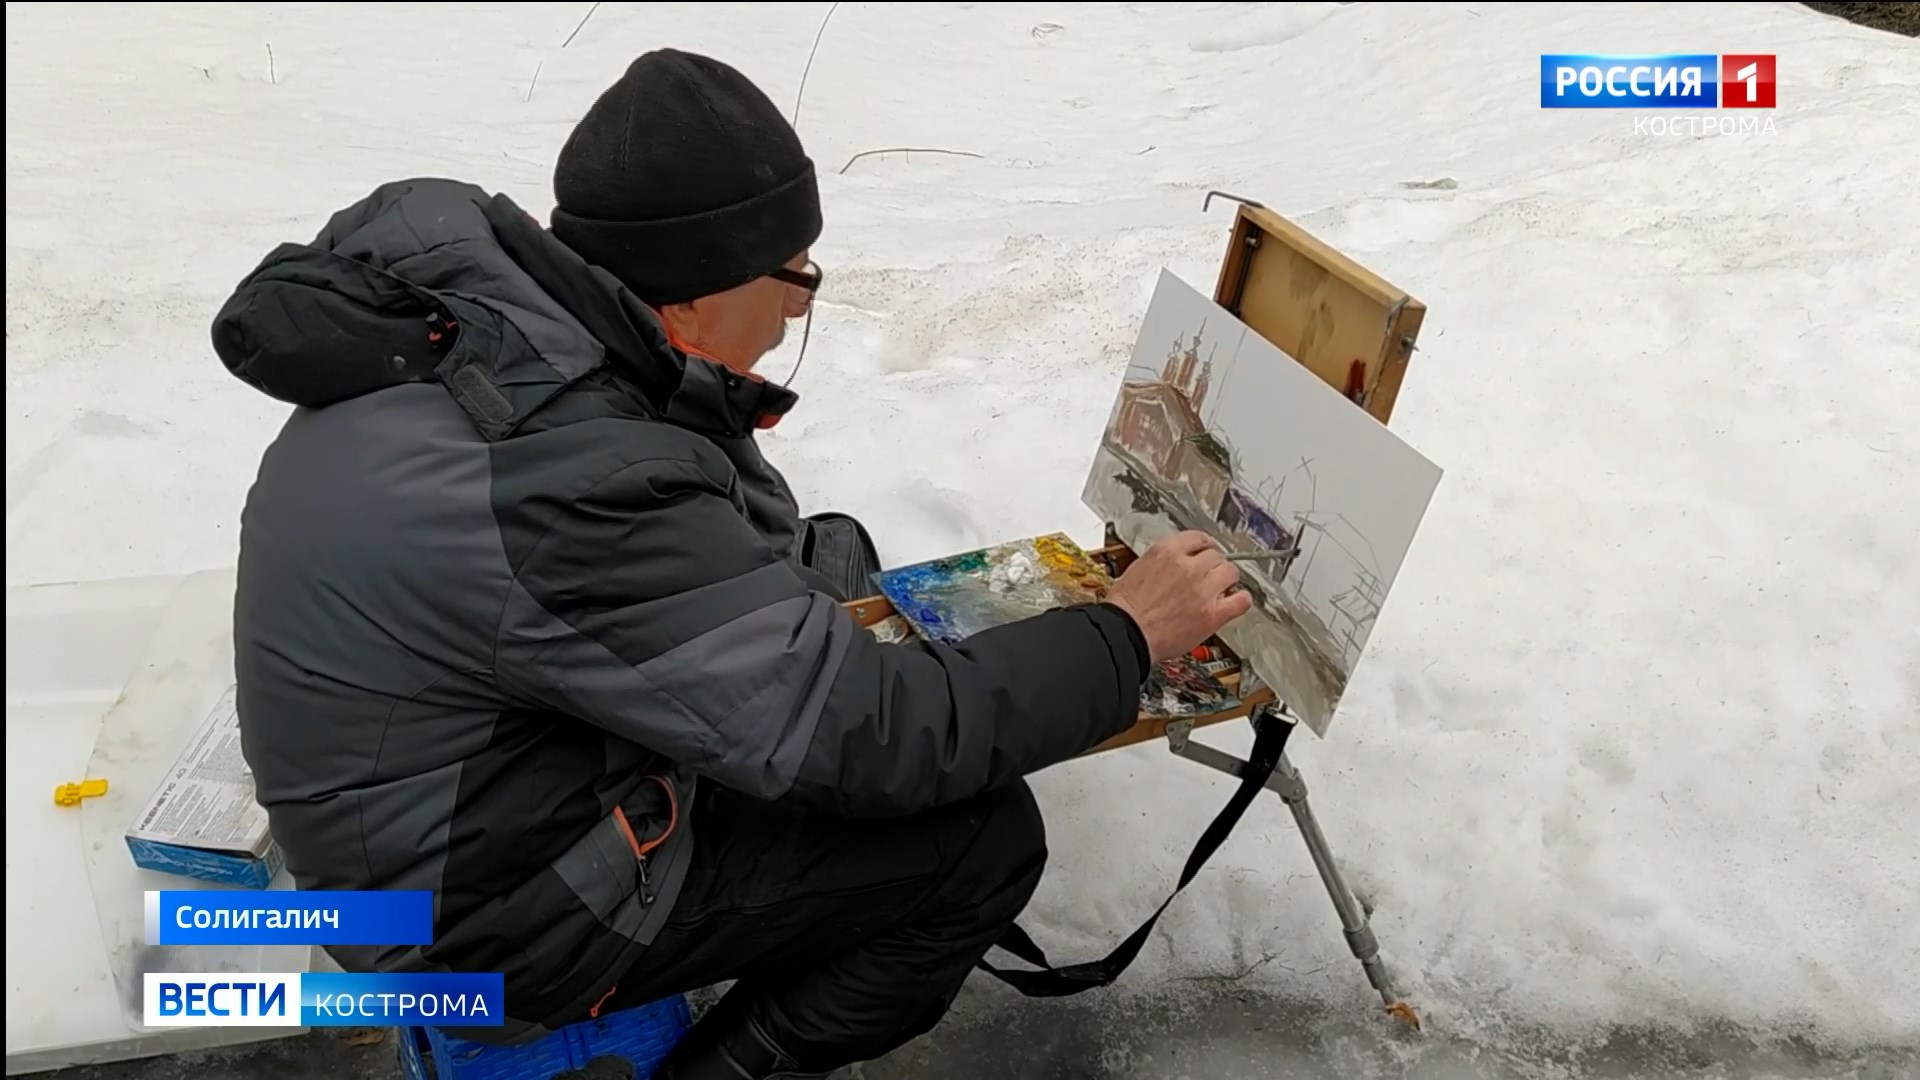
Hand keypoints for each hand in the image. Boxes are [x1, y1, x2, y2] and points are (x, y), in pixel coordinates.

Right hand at [1105, 531, 1252, 662]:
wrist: (1125, 635)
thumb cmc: (1125, 609)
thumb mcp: (1138, 569)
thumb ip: (1164, 562)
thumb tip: (1179, 563)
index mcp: (1166, 551)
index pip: (1199, 538)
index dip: (1205, 548)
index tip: (1206, 553)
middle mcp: (1187, 566)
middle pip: (1216, 556)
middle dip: (1213, 566)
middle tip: (1208, 578)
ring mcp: (1203, 590)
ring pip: (1231, 573)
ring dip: (1226, 580)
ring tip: (1220, 590)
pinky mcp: (1212, 614)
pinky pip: (1241, 601)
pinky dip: (1241, 600)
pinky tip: (1234, 602)